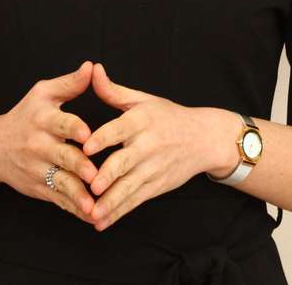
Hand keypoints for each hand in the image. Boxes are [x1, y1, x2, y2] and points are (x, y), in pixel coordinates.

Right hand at [0, 61, 100, 223]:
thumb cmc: (26, 116)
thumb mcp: (43, 94)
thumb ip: (70, 83)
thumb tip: (91, 66)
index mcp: (43, 120)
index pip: (61, 124)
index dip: (74, 129)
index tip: (88, 135)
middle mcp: (39, 147)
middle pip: (62, 157)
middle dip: (79, 166)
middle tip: (96, 174)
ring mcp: (38, 170)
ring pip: (60, 183)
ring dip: (78, 195)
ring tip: (95, 206)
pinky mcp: (39, 188)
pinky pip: (58, 200)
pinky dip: (74, 208)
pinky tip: (90, 215)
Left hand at [81, 62, 231, 231]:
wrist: (205, 138)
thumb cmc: (168, 116)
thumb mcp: (143, 100)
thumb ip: (114, 90)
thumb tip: (92, 69)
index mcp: (142, 120)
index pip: (120, 129)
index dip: (103, 138)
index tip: (87, 148)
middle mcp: (148, 145)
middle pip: (125, 161)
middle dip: (109, 175)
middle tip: (91, 186)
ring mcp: (154, 168)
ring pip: (130, 187)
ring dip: (111, 202)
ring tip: (92, 214)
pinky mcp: (157, 185)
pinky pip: (136, 200)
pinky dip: (119, 212)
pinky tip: (101, 222)